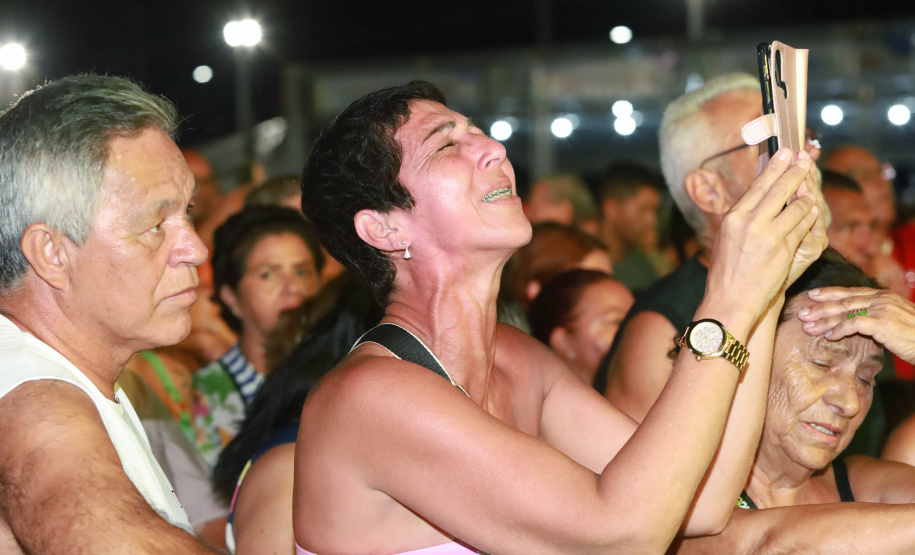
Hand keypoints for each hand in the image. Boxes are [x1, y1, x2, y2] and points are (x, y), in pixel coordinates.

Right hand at [706, 148, 820, 326]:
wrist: (730, 300)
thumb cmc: (726, 271)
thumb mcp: (727, 237)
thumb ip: (743, 216)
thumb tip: (757, 196)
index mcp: (733, 217)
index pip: (758, 185)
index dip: (775, 167)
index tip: (785, 153)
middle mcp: (751, 223)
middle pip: (779, 190)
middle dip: (795, 171)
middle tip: (804, 158)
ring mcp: (770, 236)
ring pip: (797, 207)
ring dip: (807, 196)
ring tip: (810, 186)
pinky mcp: (785, 250)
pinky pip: (804, 226)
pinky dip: (810, 216)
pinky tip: (813, 210)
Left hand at [798, 286, 914, 363]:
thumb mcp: (897, 320)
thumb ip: (879, 316)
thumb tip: (860, 322)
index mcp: (884, 295)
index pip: (851, 291)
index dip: (830, 293)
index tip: (813, 295)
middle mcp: (881, 298)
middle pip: (844, 300)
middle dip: (820, 306)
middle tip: (802, 312)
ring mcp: (881, 309)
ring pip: (845, 311)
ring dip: (823, 319)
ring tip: (807, 326)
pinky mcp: (881, 322)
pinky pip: (853, 324)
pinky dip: (839, 329)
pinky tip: (829, 336)